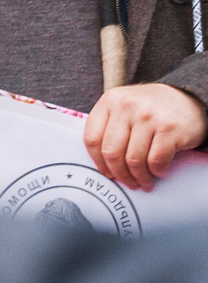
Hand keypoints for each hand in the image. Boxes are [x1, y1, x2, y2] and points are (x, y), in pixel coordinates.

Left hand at [87, 83, 206, 192]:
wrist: (189, 99)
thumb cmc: (150, 111)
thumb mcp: (123, 110)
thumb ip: (107, 129)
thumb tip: (100, 167)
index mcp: (111, 100)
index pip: (91, 140)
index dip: (98, 162)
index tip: (107, 173)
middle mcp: (128, 104)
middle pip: (111, 153)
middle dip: (119, 174)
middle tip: (127, 183)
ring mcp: (149, 115)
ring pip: (133, 160)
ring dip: (138, 177)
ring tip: (143, 182)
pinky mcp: (170, 127)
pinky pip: (155, 160)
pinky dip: (156, 171)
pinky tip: (158, 171)